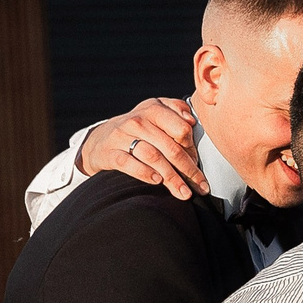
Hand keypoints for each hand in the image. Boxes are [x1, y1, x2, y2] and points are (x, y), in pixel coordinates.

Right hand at [78, 99, 207, 199]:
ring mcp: (121, 137)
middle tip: (200, 187)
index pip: (181, 129)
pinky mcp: (109, 153)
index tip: (198, 163)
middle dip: (188, 170)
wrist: (101, 138)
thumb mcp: (157, 111)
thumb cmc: (140, 128)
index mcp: (154, 109)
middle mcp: (138, 121)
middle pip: (170, 147)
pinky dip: (144, 173)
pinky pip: (128, 164)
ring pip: (153, 157)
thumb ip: (178, 110)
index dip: (192, 148)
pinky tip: (157, 182)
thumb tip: (191, 120)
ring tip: (184, 193)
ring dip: (171, 178)